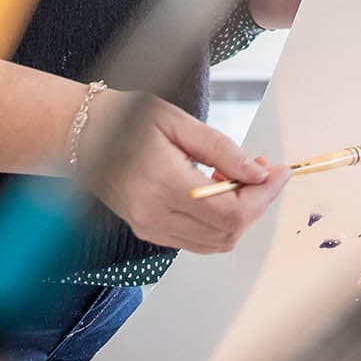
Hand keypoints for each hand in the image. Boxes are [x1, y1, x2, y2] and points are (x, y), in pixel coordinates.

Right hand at [83, 90, 291, 253]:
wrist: (80, 133)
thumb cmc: (124, 118)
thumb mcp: (177, 120)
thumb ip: (222, 149)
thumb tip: (258, 174)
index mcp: (163, 185)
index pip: (231, 211)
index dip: (264, 196)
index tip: (280, 172)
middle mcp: (155, 216)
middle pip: (228, 232)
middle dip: (257, 203)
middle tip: (262, 169)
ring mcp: (149, 227)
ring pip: (216, 242)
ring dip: (240, 215)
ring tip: (239, 176)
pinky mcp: (147, 230)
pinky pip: (197, 240)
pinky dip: (218, 221)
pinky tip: (216, 189)